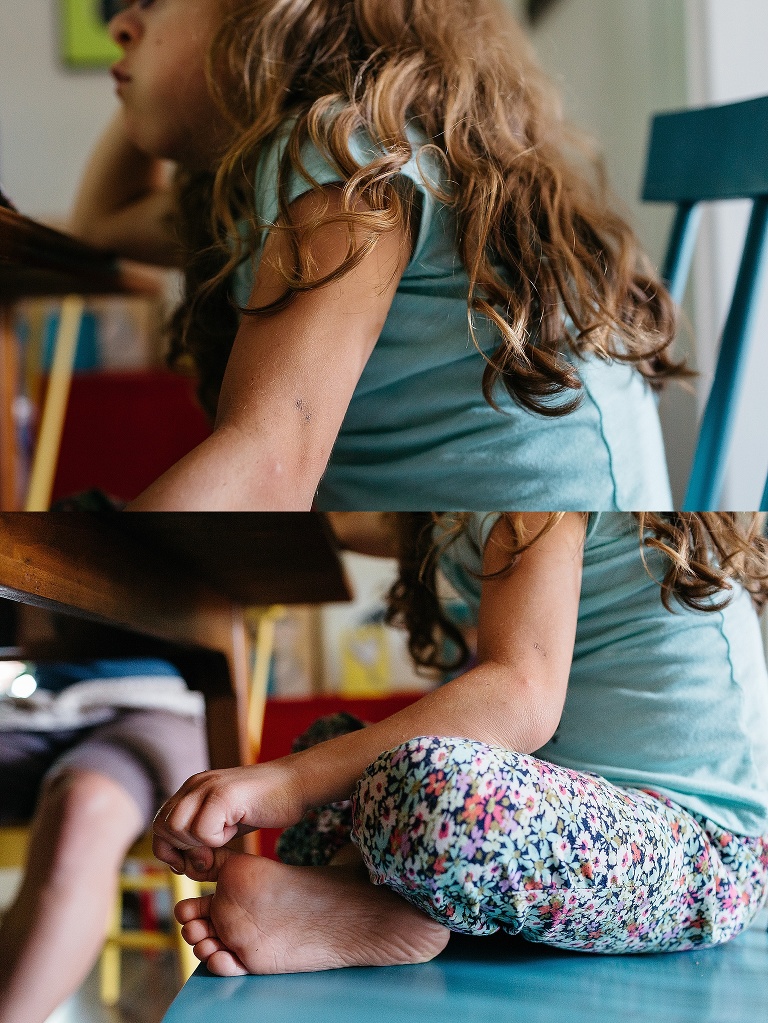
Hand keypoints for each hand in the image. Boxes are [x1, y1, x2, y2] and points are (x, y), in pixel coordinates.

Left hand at [152, 760, 305, 874]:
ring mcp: (208, 786)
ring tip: (224, 839)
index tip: (189, 863)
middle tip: (208, 856)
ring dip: (199, 845)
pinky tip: (234, 830)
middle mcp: (196, 784)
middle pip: (163, 827)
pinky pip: (201, 831)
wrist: (296, 784)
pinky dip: (216, 841)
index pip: (160, 824)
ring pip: (178, 829)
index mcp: (193, 788)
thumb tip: (178, 863)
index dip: (168, 849)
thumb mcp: (225, 821)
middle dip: (181, 851)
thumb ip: (201, 834)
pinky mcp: (223, 794)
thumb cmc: (264, 805)